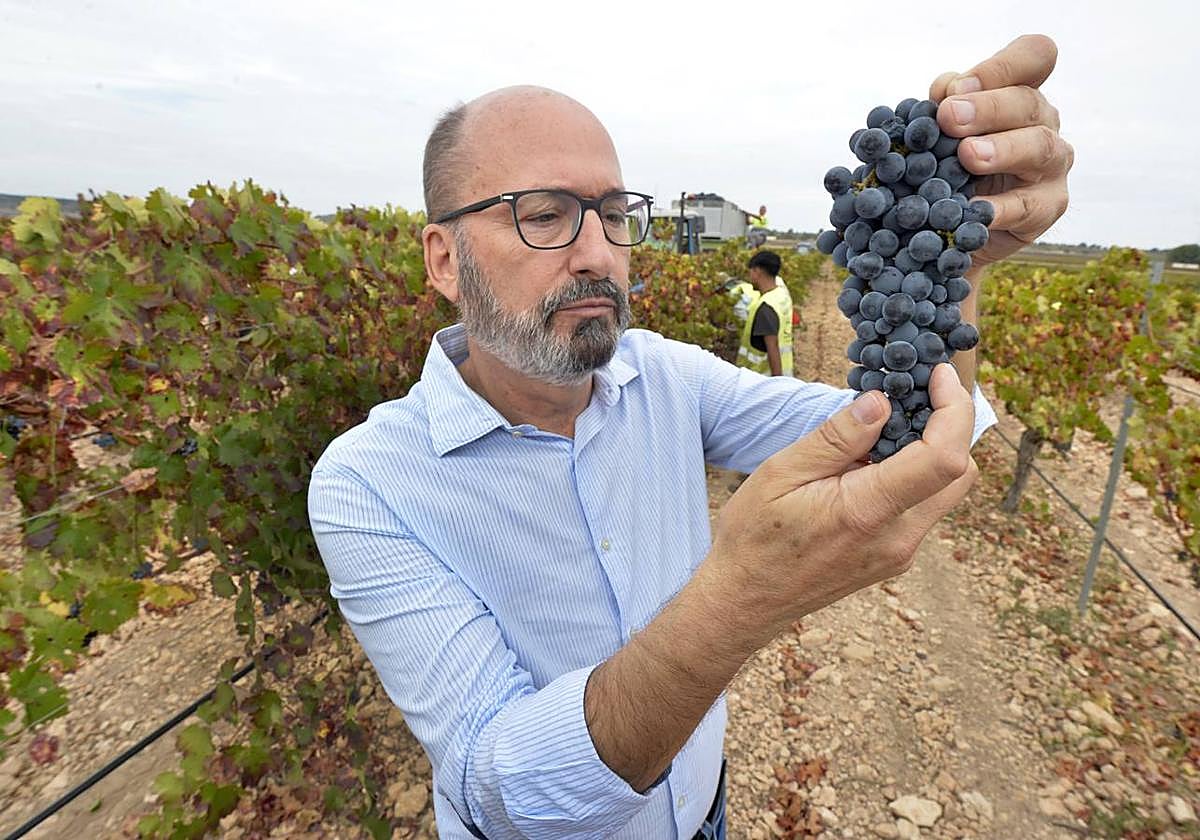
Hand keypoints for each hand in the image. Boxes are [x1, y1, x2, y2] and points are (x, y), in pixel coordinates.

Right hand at [708, 365, 977, 642]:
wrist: (745, 600)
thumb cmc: (754, 537)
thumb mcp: (781, 473)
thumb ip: (837, 438)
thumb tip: (881, 402)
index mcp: (868, 511)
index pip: (944, 457)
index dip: (954, 410)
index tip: (939, 376)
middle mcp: (898, 538)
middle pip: (960, 474)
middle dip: (950, 426)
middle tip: (918, 393)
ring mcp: (900, 553)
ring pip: (944, 491)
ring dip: (930, 450)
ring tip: (885, 424)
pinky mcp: (894, 558)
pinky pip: (921, 508)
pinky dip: (912, 475)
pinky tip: (871, 461)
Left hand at [929, 34, 1073, 267]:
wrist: (954, 223)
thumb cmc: (950, 165)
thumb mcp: (941, 132)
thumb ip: (944, 106)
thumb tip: (946, 89)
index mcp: (1020, 91)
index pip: (1034, 56)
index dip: (1002, 65)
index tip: (957, 87)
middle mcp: (1043, 122)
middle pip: (1028, 102)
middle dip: (987, 108)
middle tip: (948, 117)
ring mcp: (1052, 164)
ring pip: (1038, 147)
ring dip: (1002, 149)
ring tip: (968, 155)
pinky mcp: (1049, 206)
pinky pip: (1028, 206)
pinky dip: (1000, 208)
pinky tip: (975, 209)